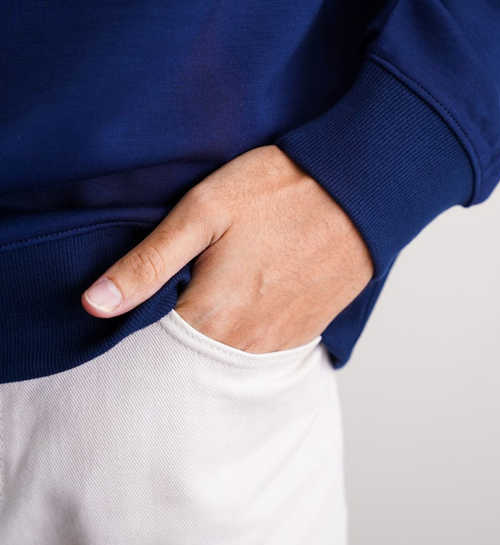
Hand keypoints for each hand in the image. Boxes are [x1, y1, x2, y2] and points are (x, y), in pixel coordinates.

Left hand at [81, 145, 374, 351]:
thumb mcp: (203, 211)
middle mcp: (245, 343)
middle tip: (177, 289)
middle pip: (188, 358)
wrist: (361, 186)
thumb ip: (147, 262)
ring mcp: (280, 343)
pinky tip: (244, 296)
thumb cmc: (281, 189)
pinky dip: (242, 335)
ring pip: (224, 358)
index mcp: (213, 314)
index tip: (138, 300)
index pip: (152, 348)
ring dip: (209, 335)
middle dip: (171, 335)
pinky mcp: (305, 333)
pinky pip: (260, 352)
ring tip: (212, 290)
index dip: (137, 325)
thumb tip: (94, 304)